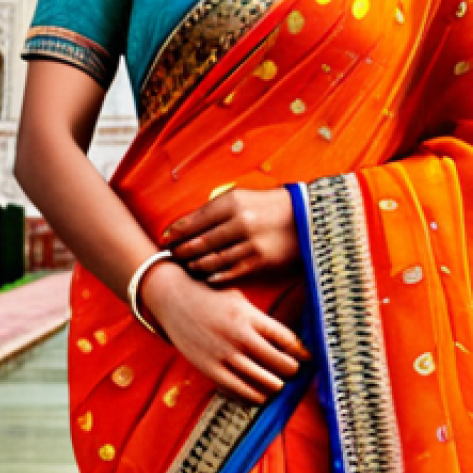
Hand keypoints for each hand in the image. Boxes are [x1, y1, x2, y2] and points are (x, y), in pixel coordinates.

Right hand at [142, 261, 309, 404]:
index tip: (306, 357)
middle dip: (292, 370)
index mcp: (249, 316)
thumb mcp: (240, 301)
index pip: (288, 340)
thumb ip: (263, 322)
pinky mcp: (210, 370)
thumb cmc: (212, 298)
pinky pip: (241, 393)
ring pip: (265, 383)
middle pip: (282, 365)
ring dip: (275, 385)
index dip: (302, 352)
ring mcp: (224, 356)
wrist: (174, 299)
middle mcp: (239, 337)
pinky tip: (258, 391)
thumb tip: (295, 347)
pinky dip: (255, 396)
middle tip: (291, 370)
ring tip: (276, 381)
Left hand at [162, 188, 299, 283]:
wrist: (307, 217)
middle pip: (200, 241)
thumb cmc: (269, 205)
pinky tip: (206, 275)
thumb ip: (216, 209)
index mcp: (233, 203)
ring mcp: (250, 244)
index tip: (164, 239)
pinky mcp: (260, 261)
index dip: (176, 231)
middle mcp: (240, 222)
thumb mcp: (243, 196)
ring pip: (213, 260)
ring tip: (186, 266)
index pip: (195, 220)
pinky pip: (230, 272)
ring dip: (195, 264)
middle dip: (182, 250)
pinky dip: (214, 275)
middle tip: (170, 255)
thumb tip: (188, 224)